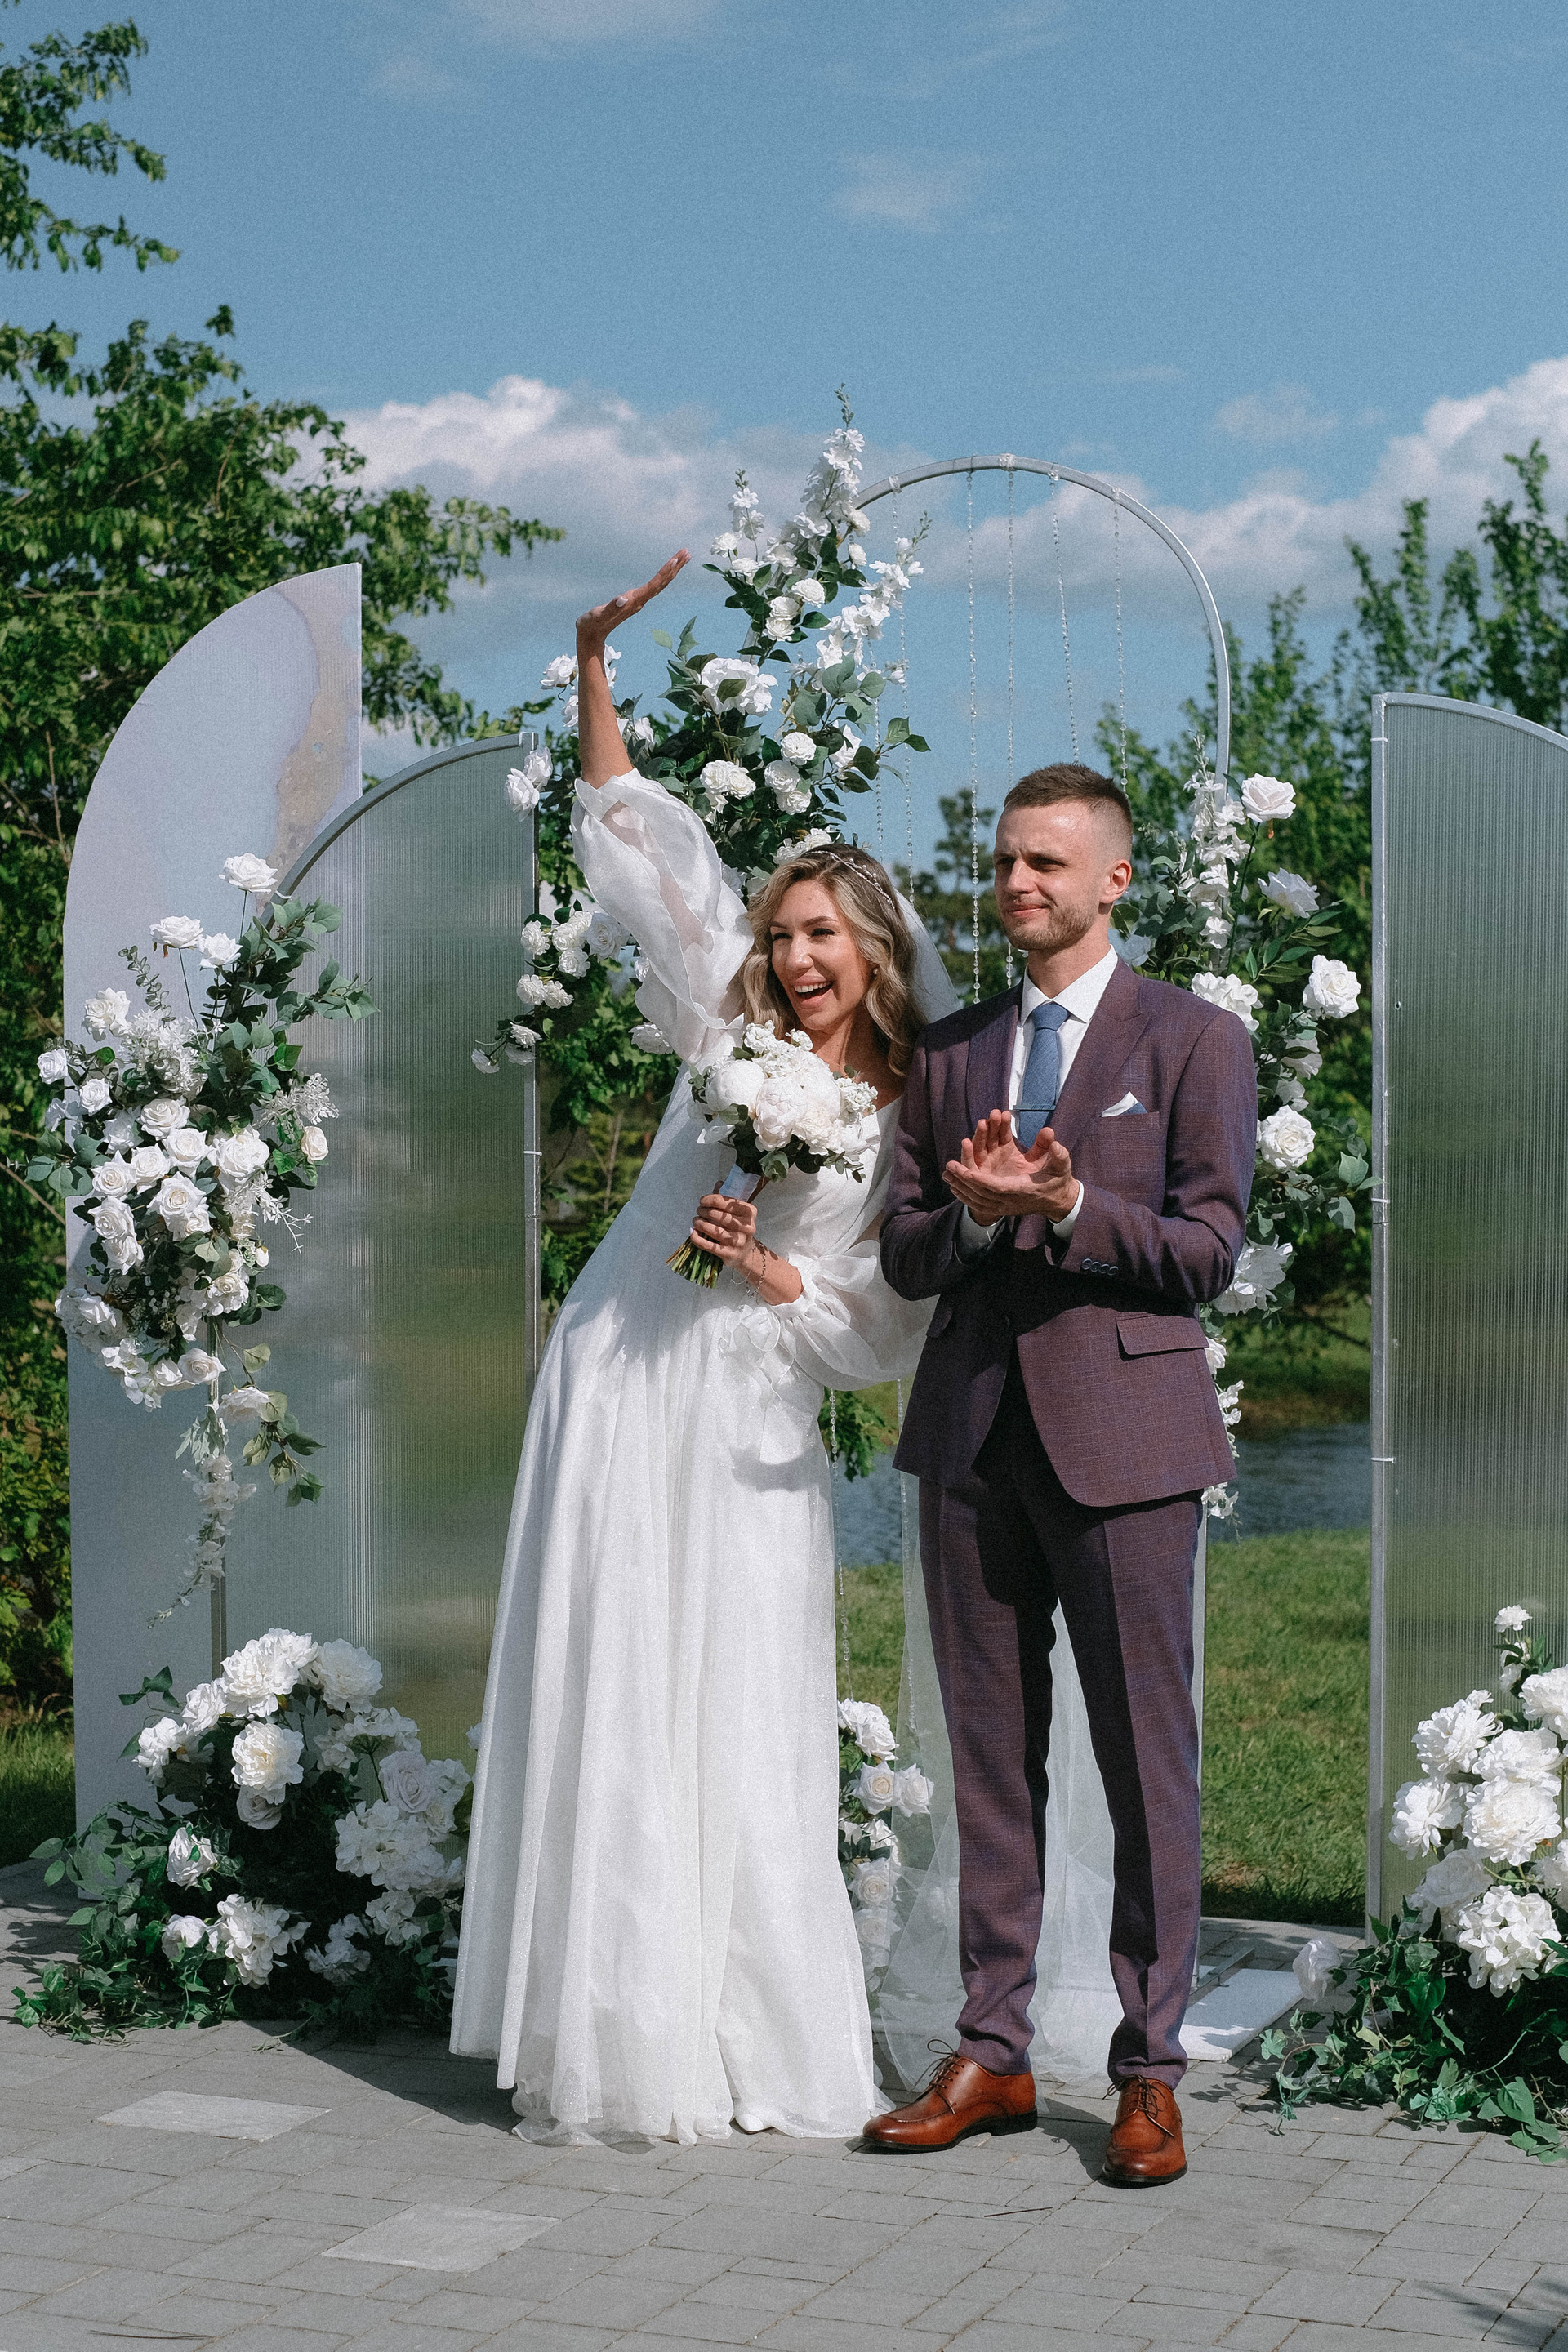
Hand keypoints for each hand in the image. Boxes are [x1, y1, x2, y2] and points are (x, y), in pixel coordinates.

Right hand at [577, 551, 688, 661]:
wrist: (591, 636)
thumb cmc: (592, 625)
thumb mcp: (598, 615)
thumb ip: (611, 608)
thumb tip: (623, 598)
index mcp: (633, 602)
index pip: (654, 585)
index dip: (665, 572)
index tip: (676, 559)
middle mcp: (639, 602)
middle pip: (662, 583)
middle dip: (675, 568)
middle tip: (687, 552)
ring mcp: (638, 602)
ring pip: (660, 585)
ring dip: (672, 571)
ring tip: (683, 558)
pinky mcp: (634, 601)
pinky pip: (654, 586)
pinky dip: (662, 576)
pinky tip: (666, 572)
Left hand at [691, 1190, 759, 1269]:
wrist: (745, 1253)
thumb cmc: (738, 1227)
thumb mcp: (737, 1212)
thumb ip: (727, 1198)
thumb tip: (719, 1184)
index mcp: (749, 1212)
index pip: (726, 1202)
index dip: (711, 1199)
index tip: (702, 1200)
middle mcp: (746, 1227)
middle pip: (718, 1215)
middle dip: (703, 1211)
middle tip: (699, 1211)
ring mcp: (738, 1241)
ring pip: (713, 1229)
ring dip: (699, 1223)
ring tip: (695, 1220)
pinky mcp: (728, 1253)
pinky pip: (708, 1245)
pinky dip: (697, 1238)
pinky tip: (693, 1232)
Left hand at [943, 1109, 1077, 1225]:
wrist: (1057, 1201)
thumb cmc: (1058, 1179)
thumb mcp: (1062, 1165)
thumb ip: (1059, 1153)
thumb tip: (1052, 1137)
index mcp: (1023, 1189)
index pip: (999, 1187)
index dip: (983, 1181)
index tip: (968, 1173)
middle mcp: (1011, 1200)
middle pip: (983, 1193)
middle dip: (965, 1180)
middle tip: (950, 1165)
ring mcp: (1005, 1207)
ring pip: (978, 1199)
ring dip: (961, 1187)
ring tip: (946, 1174)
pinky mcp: (1001, 1208)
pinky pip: (979, 1204)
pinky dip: (965, 1196)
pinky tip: (953, 1187)